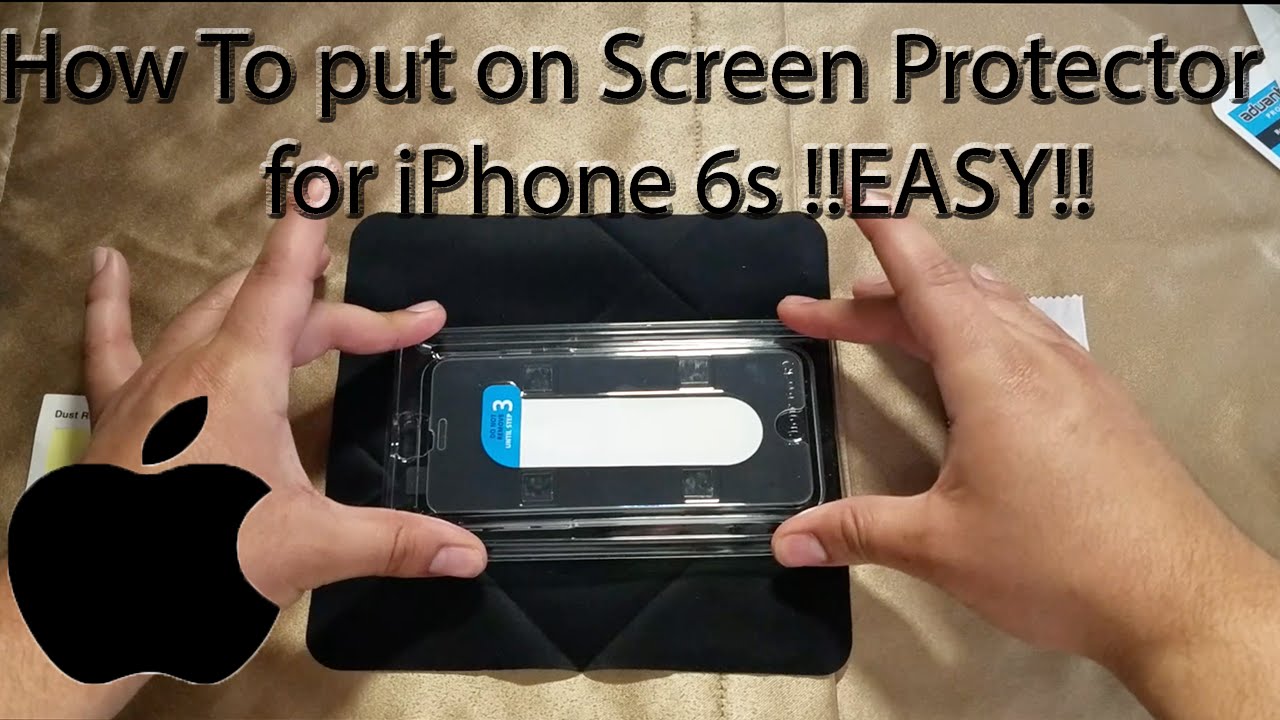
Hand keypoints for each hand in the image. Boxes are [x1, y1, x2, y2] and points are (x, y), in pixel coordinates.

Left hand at [81, 168, 487, 607]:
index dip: (314, 232)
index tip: (327, 178)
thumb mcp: (309, 545)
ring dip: (256, 293)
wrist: (98, 600)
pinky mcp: (122, 410)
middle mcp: (194, 364)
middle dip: (337, 309)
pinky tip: (106, 264)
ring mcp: (151, 383)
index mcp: (241, 376)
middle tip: (391, 328)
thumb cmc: (194, 559)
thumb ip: (395, 542)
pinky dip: (111, 300)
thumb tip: (467, 552)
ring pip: (209, 310)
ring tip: (294, 275)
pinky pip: (112, 339)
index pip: (289, 285)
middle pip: (272, 307)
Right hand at [770, 192, 1279, 714]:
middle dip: (881, 295)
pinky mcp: (1098, 403)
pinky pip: (1030, 334)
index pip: (928, 283)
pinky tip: (980, 353)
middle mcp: (1035, 359)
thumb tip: (789, 540)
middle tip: (827, 309)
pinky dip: (984, 325)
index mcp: (991, 373)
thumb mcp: (941, 546)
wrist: (1178, 597)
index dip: (889, 241)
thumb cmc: (1066, 563)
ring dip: (936, 304)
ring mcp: (1074, 376)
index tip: (863, 202)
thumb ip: (857, 532)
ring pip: (996, 309)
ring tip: (893, 312)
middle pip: (950, 296)